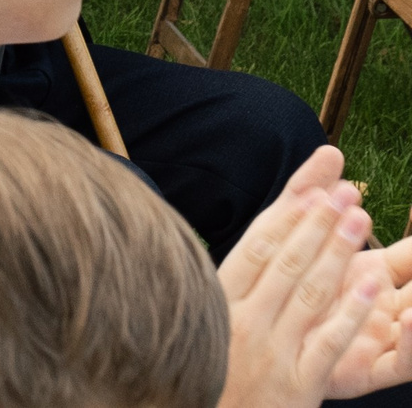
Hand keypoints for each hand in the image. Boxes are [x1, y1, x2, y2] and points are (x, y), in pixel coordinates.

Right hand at [219, 146, 397, 407]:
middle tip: (347, 193)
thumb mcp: (204, 325)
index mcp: (218, 303)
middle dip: (319, 224)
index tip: (311, 190)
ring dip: (338, 253)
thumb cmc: (207, 376)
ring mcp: (272, 353)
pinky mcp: (297, 385)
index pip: (256, 248)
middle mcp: (243, 322)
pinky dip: (352, 312)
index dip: (287, 217)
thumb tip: (246, 246)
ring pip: (310, 294)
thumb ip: (225, 288)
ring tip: (361, 219)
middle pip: (287, 263)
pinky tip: (372, 287)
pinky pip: (329, 342)